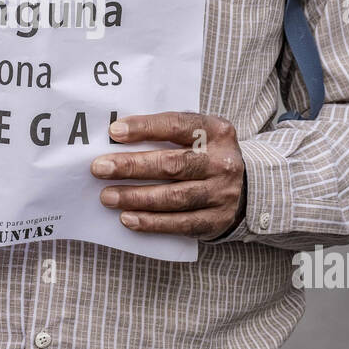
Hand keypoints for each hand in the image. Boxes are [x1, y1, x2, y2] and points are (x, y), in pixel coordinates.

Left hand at [90, 111, 245, 239]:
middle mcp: (221, 162)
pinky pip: (180, 223)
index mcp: (216, 131)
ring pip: (174, 197)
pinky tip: (128, 218)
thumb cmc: (207, 154)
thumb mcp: (199, 133)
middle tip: (100, 168)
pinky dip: (151, 222)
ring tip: (108, 196)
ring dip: (136, 197)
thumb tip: (118, 135)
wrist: (248, 187)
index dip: (145, 128)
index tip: (115, 132)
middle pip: (173, 164)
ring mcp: (221, 193)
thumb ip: (168, 131)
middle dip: (133, 166)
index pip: (177, 125)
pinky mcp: (216, 220)